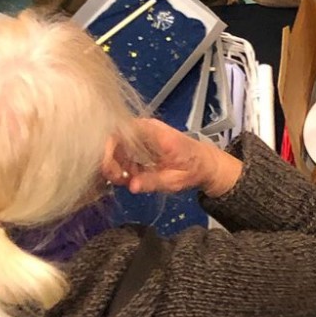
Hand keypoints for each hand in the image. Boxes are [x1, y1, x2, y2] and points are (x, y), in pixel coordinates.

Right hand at [109, 119, 241, 196]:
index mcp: (153, 132)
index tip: (111, 168)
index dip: (108, 148)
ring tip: (127, 181)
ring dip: (116, 167)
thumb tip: (131, 186)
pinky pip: (123, 154)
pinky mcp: (140, 145)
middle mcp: (144, 129)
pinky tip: (132, 179)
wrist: (207, 163)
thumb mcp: (176, 179)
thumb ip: (153, 181)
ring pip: (116, 148)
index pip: (120, 131)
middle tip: (119, 180)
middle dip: (110, 162)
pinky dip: (122, 168)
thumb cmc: (195, 168)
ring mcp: (141, 136)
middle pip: (113, 139)